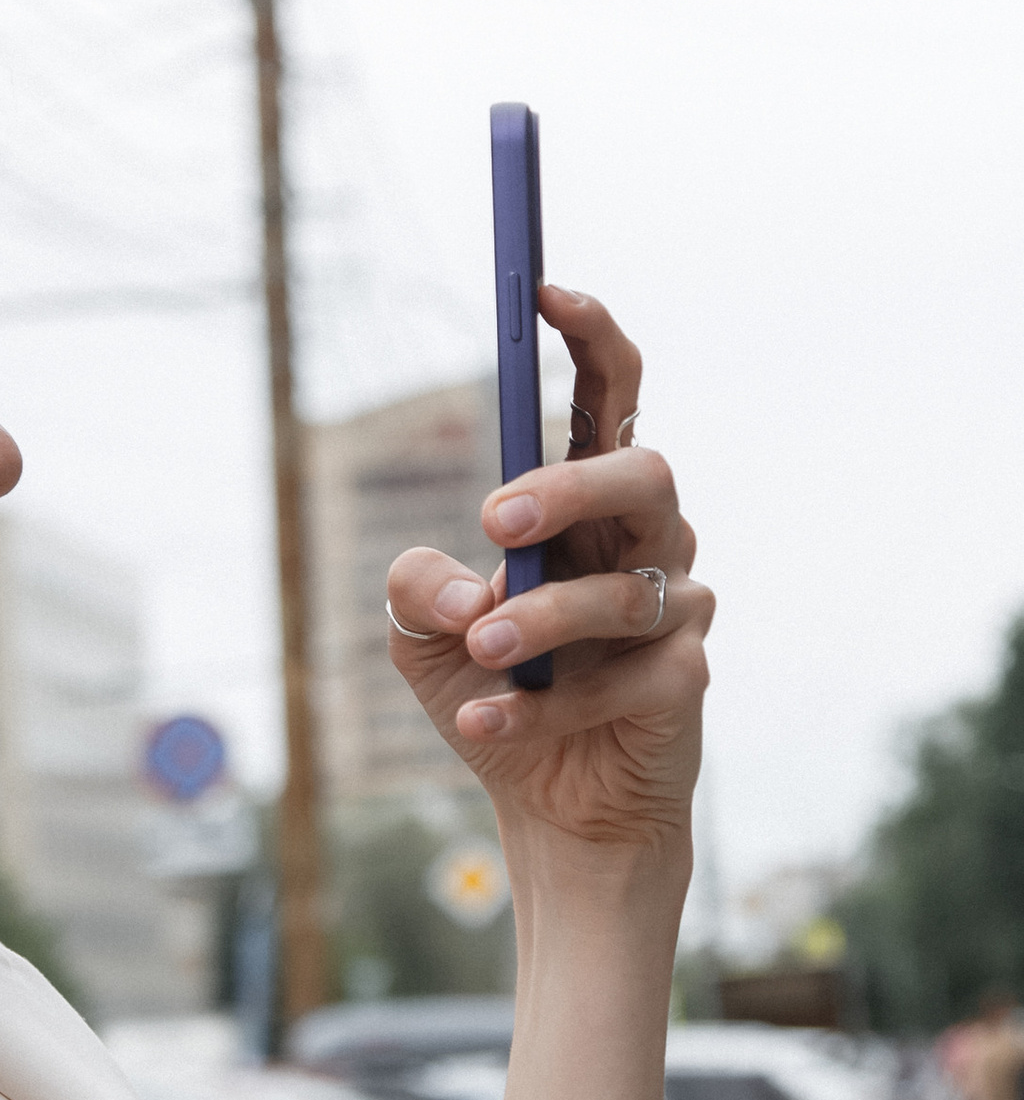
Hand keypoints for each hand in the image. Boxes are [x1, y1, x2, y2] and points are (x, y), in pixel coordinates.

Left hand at [382, 284, 709, 874]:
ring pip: (626, 588)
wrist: (547, 809)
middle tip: (494, 522)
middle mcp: (645, 540)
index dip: (591, 337)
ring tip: (476, 649)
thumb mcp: (419, 632)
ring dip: (538, 620)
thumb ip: (413, 584)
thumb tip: (462, 584)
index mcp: (587, 504)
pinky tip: (482, 728)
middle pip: (644, 471)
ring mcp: (677, 609)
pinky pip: (621, 679)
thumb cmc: (493, 693)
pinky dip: (537, 707)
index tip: (543, 290)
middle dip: (568, 488)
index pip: (611, 396)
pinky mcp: (686, 683)